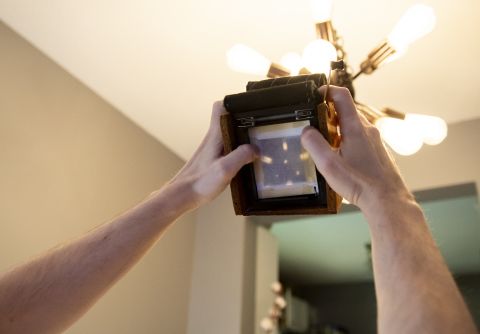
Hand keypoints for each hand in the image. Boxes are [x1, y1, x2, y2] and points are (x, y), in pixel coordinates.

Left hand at [167, 101, 256, 209]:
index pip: (220, 106)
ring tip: (254, 146)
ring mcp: (211, 148)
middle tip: (256, 129)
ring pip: (228, 133)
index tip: (248, 108)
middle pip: (228, 118)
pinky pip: (227, 147)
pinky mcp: (211, 158)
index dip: (234, 102)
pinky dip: (237, 150)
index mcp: (215, 135)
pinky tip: (243, 163)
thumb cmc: (198, 183)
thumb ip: (242, 156)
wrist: (181, 196)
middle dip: (243, 120)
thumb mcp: (225, 169)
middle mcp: (212, 138)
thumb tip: (255, 149)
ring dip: (241, 136)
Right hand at [301, 86, 412, 213]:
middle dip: (329, 115)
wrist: (386, 200)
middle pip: (347, 111)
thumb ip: (314, 144)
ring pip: (354, 126)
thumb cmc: (360, 183)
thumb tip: (306, 131)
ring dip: (338, 130)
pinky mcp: (378, 152)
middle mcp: (368, 129)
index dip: (328, 91)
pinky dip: (348, 141)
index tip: (317, 94)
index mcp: (355, 127)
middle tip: (315, 126)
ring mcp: (376, 140)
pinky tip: (342, 159)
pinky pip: (361, 138)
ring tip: (327, 146)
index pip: (342, 96)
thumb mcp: (328, 164)